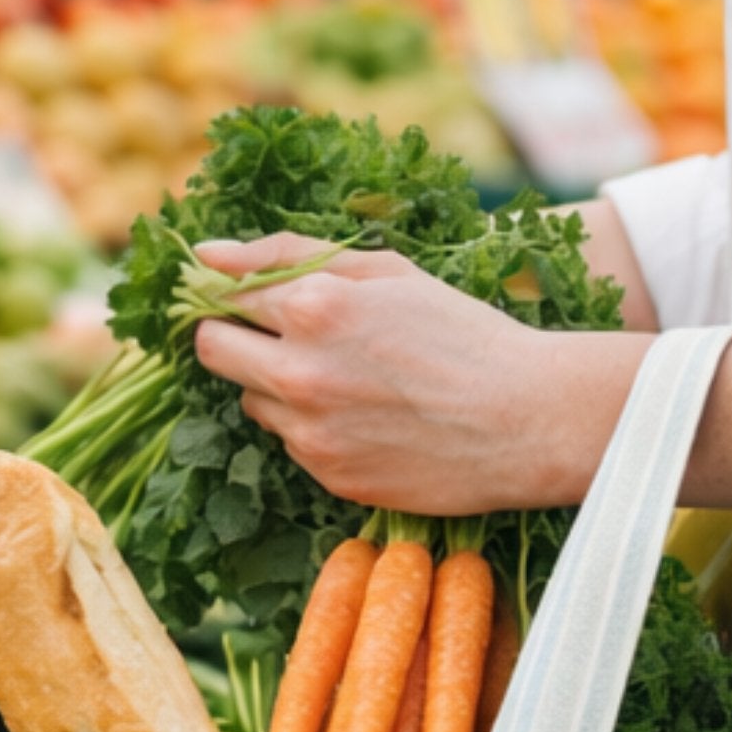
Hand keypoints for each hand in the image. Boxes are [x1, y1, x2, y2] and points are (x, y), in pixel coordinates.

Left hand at [191, 234, 646, 515]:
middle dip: (234, 339)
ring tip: (350, 380)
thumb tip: (205, 255)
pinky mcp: (329, 477)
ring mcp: (310, 433)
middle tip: (280, 337)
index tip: (246, 299)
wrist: (526, 419)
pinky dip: (316, 429)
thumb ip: (288, 254)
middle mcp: (298, 374)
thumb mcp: (385, 271)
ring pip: (253, 402)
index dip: (230, 295)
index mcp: (313, 308)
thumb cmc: (463, 334)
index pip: (222, 298)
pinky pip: (294, 445)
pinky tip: (370, 418)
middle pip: (212, 353)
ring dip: (279, 387)